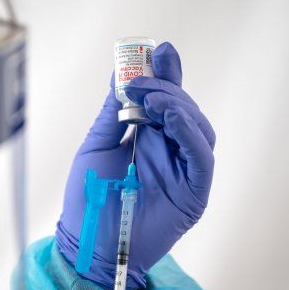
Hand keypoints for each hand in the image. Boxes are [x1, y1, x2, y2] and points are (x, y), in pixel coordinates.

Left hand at [55, 42, 215, 289]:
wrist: (87, 239)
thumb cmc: (89, 195)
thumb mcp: (96, 144)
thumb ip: (112, 112)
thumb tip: (119, 73)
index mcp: (149, 139)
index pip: (165, 101)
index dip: (167, 75)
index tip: (160, 49)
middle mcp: (170, 151)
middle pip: (184, 110)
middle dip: (167, 87)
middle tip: (142, 78)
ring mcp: (184, 171)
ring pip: (198, 129)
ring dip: (177, 106)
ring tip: (150, 98)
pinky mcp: (193, 192)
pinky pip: (202, 156)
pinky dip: (189, 133)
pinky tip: (169, 118)